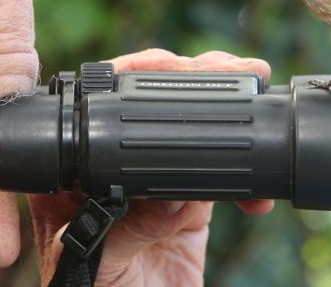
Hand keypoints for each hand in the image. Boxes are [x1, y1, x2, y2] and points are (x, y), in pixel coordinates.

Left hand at [28, 49, 273, 285]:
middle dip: (192, 80)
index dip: (132, 75)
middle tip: (231, 69)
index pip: (98, 108)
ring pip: (189, 130)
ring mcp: (154, 183)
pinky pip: (218, 177)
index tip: (172, 64)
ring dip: (225, 115)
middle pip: (149, 105)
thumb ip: (128, 232)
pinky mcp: (190, 204)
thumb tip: (172, 197)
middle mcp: (112, 168)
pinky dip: (246, 180)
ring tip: (254, 100)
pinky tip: (256, 195)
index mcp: (74, 174)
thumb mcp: (101, 266)